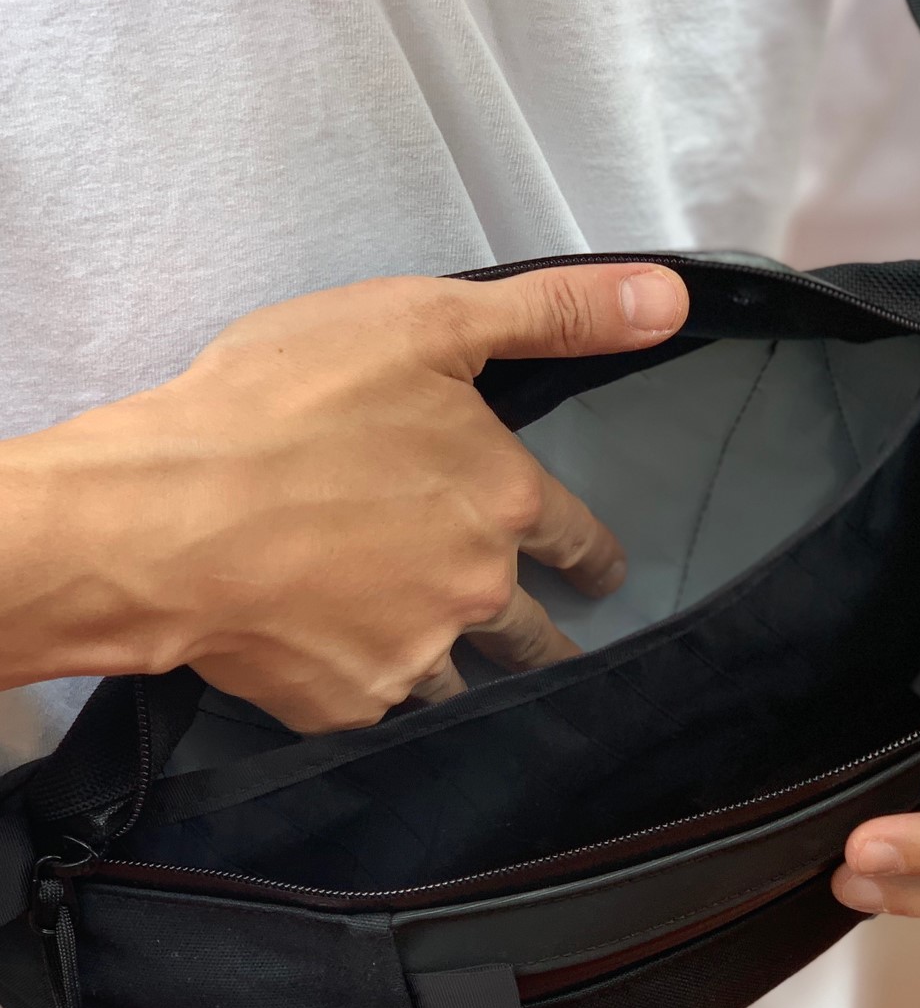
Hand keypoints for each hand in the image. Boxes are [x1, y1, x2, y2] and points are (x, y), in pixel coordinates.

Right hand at [42, 264, 687, 731]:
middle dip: (548, 641)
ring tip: (458, 678)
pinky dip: (372, 690)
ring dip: (467, 678)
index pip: (580, 542)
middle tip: (550, 647)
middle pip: (534, 635)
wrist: (162, 515)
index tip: (601, 576)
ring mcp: (414, 655)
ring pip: (463, 683)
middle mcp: (477, 590)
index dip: (594, 557)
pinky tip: (349, 673)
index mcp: (504, 503)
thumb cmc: (285, 404)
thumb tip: (670, 300)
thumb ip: (555, 313)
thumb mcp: (426, 322)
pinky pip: (378, 706)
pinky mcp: (348, 702)